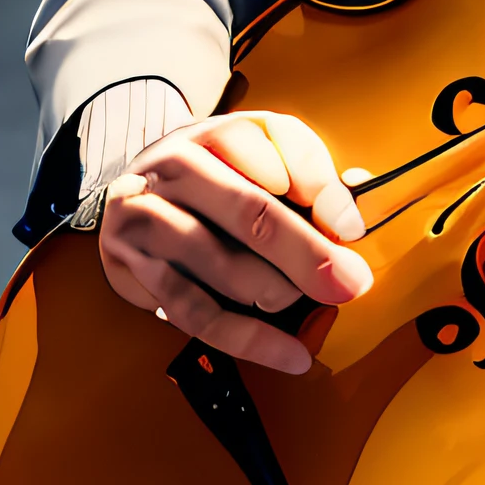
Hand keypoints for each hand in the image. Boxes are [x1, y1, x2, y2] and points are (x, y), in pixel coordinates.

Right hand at [97, 112, 370, 375]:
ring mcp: (145, 211)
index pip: (276, 143)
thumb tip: (353, 216)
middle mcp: (177, 163)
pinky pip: (191, 307)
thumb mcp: (262, 163)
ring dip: (269, 289)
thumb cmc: (215, 184)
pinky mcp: (130, 262)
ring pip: (212, 257)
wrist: (133, 196)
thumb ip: (312, 182)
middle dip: (304, 251)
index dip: (321, 186)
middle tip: (347, 281)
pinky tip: (288, 353)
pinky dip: (245, 337)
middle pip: (247, 208)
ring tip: (302, 303)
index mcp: (220, 132)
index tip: (351, 228)